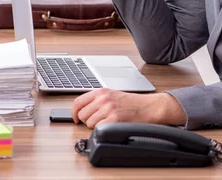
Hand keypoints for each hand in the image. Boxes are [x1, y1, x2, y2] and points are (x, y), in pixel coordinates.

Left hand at [71, 89, 186, 128]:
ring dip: (95, 126)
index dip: (73, 112)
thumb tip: (82, 109)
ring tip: (107, 122)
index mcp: (101, 92)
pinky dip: (102, 130)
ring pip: (89, 123)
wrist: (148, 107)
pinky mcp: (114, 119)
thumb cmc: (132, 103)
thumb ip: (97, 99)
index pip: (78, 101)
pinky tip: (111, 125)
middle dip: (87, 120)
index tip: (75, 118)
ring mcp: (108, 109)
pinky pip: (98, 128)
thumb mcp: (112, 95)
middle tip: (98, 120)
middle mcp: (103, 99)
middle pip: (82, 114)